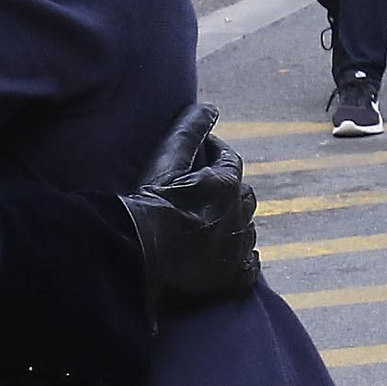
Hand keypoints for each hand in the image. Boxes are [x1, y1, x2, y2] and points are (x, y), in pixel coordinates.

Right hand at [119, 104, 259, 319]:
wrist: (138, 256)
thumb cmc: (149, 204)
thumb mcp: (166, 160)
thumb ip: (189, 130)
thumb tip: (210, 107)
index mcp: (226, 184)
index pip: (229, 161)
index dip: (215, 156)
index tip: (202, 157)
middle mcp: (240, 214)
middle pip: (243, 197)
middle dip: (228, 192)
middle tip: (204, 196)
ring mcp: (239, 249)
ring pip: (245, 230)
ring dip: (233, 225)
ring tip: (209, 227)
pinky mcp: (235, 279)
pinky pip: (248, 265)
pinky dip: (239, 258)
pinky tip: (225, 258)